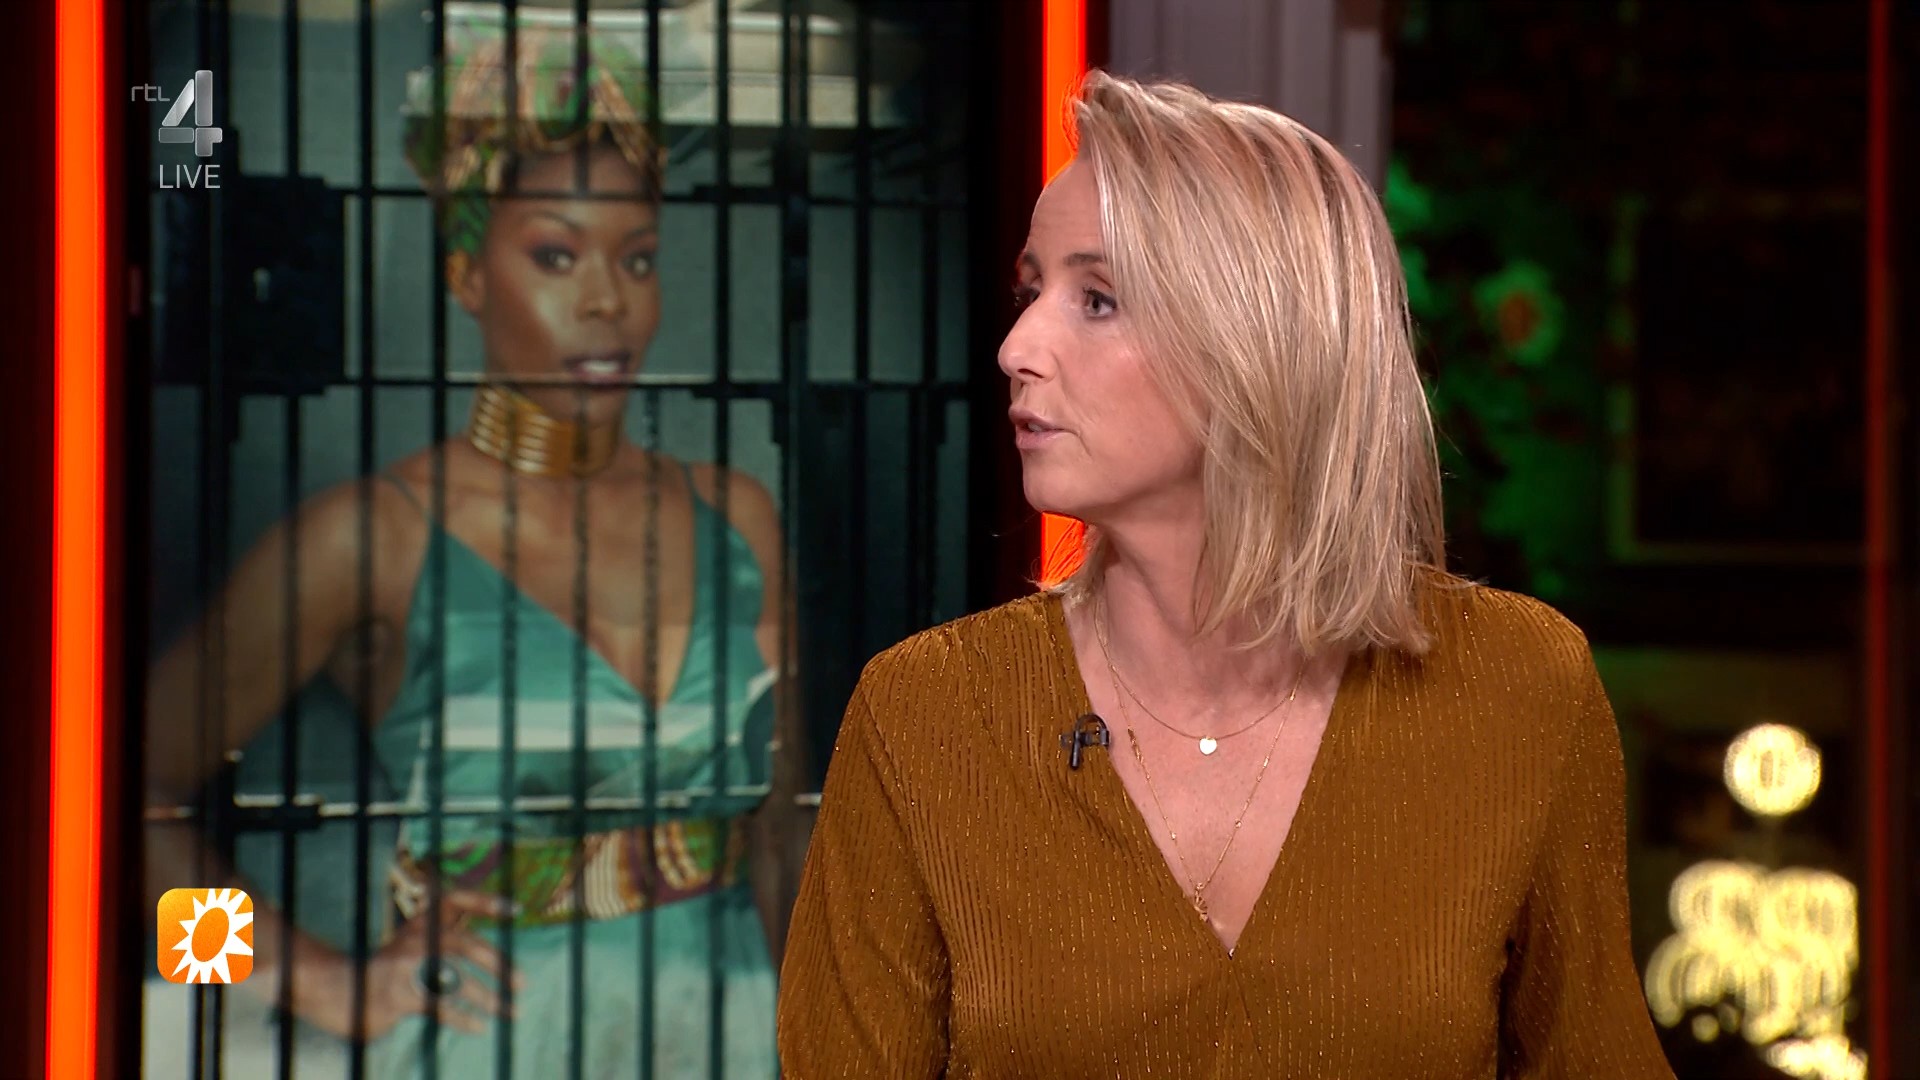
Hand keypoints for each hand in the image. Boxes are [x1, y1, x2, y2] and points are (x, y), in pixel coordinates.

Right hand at [300, 890, 525, 1040]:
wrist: (333, 990)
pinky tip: (479, 1026)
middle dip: (498, 963)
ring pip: (457, 979)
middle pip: (465, 943)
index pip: (455, 899)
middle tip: (522, 982)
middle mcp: (415, 938)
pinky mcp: (398, 994)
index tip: (516, 908)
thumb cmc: (382, 972)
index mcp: (419, 923)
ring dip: (488, 997)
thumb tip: (489, 952)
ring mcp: (405, 966)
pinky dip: (462, 1017)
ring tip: (510, 1010)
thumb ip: (441, 940)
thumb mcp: (410, 946)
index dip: (485, 900)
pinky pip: (438, 1005)